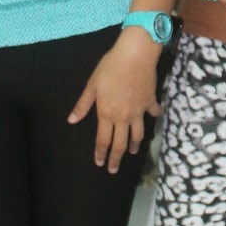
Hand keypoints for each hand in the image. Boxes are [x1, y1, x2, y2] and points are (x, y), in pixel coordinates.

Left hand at [68, 31, 161, 171]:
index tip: (100, 163)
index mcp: (107, 113)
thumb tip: (72, 120)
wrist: (135, 55)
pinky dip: (153, 117)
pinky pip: (153, 113)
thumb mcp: (92, 85)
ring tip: (132, 152)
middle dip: (116, 158)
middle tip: (114, 169)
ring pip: (137, 134)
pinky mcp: (150, 102)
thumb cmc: (110, 68)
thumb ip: (83, 104)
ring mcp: (139, 111)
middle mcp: (123, 117)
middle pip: (120, 143)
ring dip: (134, 145)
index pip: (103, 140)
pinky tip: (154, 117)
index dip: (101, 153)